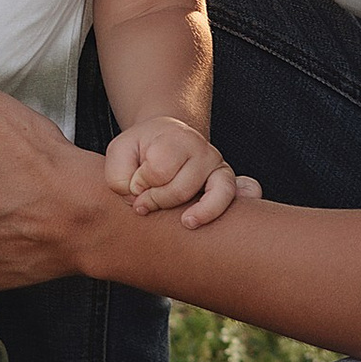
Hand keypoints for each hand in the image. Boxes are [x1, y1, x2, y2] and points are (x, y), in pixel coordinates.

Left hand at [104, 118, 250, 228]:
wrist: (165, 138)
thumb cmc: (141, 150)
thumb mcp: (119, 153)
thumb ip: (119, 176)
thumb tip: (141, 201)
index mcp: (174, 137)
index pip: (159, 170)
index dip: (140, 183)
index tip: (134, 184)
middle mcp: (202, 150)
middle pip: (182, 189)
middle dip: (158, 202)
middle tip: (144, 204)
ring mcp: (219, 166)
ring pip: (216, 194)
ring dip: (198, 214)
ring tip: (186, 223)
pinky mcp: (227, 182)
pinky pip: (241, 193)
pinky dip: (238, 202)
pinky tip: (229, 213)